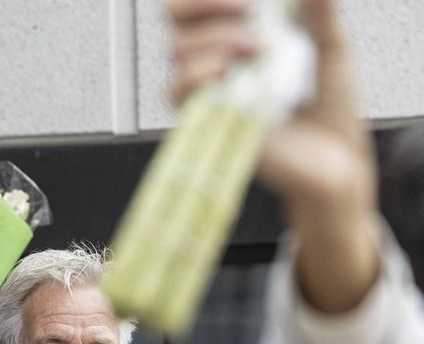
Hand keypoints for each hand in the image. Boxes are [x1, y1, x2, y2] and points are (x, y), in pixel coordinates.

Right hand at [169, 0, 377, 311]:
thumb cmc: (330, 110)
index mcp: (235, 38)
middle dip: (208, 8)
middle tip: (252, 14)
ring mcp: (208, 94)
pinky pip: (180, 92)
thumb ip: (321, 13)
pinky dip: (201, 75)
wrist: (336, 160)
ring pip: (177, 54)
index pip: (191, 10)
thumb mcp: (332, 49)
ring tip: (257, 50)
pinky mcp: (206, 122)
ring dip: (214, 41)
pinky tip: (232, 73)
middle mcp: (214, 64)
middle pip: (176, 23)